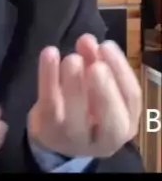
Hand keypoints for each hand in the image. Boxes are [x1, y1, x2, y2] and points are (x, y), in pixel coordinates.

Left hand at [28, 34, 141, 158]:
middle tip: (96, 64)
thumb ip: (95, 61)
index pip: (131, 97)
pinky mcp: (49, 132)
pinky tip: (49, 54)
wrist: (54, 133)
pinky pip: (50, 104)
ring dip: (75, 82)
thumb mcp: (94, 84)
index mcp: (126, 124)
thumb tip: (88, 40)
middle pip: (112, 118)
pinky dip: (49, 77)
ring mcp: (75, 139)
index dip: (120, 70)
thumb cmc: (84, 105)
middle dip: (105, 88)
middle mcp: (106, 140)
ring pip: (77, 114)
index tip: (106, 45)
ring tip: (72, 58)